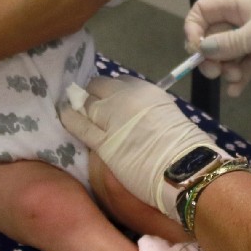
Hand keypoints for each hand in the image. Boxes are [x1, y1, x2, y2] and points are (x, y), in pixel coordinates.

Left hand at [59, 74, 219, 211]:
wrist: (184, 168)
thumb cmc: (185, 146)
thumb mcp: (167, 114)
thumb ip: (148, 111)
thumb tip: (136, 116)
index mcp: (146, 90)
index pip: (120, 82)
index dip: (112, 91)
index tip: (111, 99)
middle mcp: (126, 98)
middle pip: (99, 87)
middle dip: (93, 94)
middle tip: (91, 105)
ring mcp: (112, 118)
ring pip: (86, 104)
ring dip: (80, 105)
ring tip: (72, 107)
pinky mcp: (103, 141)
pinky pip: (79, 125)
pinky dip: (70, 118)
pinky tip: (64, 115)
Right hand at [183, 0, 250, 95]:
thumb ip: (229, 42)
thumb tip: (201, 49)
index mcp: (241, 6)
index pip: (204, 10)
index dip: (194, 28)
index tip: (195, 50)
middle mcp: (243, 21)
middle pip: (212, 36)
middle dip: (210, 55)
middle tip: (214, 72)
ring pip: (226, 54)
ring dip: (225, 68)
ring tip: (235, 78)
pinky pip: (242, 67)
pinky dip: (237, 79)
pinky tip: (237, 91)